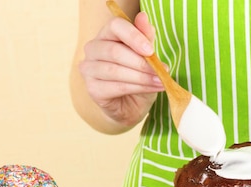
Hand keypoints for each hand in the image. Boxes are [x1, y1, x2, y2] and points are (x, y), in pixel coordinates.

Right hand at [79, 12, 164, 126]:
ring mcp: (89, 69)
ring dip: (142, 77)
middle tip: (162, 70)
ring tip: (160, 81)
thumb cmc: (139, 77)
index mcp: (106, 35)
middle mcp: (93, 49)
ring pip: (115, 70)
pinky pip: (116, 87)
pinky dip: (138, 88)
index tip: (151, 50)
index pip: (115, 25)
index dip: (134, 36)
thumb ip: (145, 37)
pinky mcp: (92, 89)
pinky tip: (152, 89)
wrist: (132, 106)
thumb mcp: (147, 56)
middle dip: (141, 62)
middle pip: (114, 50)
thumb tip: (143, 17)